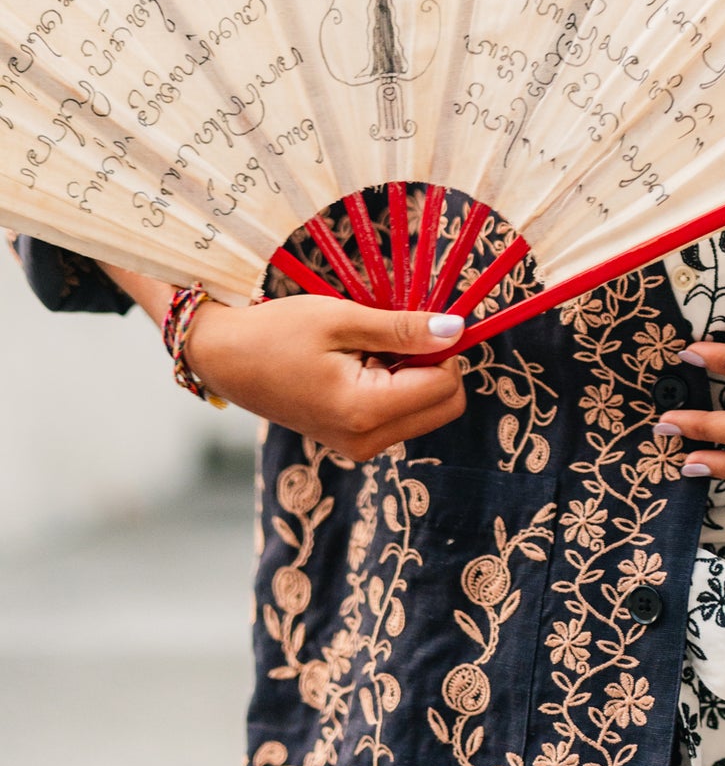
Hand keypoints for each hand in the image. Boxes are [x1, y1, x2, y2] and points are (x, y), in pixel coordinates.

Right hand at [185, 295, 467, 460]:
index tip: (422, 318)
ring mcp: (359, 447)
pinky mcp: (353, 441)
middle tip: (398, 332)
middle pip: (444, 405)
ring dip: (415, 373)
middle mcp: (366, 442)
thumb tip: (457, 330)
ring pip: (426, 409)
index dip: (446, 347)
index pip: (446, 386)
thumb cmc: (278, 332)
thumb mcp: (343, 319)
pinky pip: (401, 414)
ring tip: (369, 347)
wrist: (226, 359)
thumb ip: (404, 329)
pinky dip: (397, 384)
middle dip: (436, 364)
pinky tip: (362, 362)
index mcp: (364, 412)